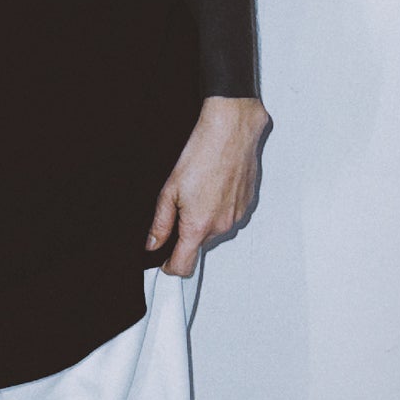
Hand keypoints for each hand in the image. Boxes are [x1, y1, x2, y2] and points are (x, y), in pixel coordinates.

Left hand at [145, 97, 270, 276]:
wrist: (231, 131)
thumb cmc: (202, 154)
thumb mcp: (169, 190)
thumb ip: (160, 223)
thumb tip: (152, 243)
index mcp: (198, 226)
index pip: (183, 266)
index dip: (169, 267)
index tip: (163, 262)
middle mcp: (221, 227)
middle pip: (198, 245)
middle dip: (186, 233)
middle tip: (180, 204)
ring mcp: (237, 217)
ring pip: (214, 230)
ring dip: (204, 219)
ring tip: (199, 190)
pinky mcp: (247, 205)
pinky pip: (228, 216)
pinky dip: (219, 208)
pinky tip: (214, 185)